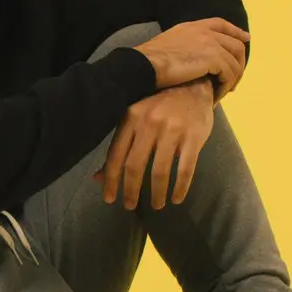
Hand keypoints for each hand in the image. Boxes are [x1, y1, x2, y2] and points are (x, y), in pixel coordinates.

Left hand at [92, 79, 215, 209]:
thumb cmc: (159, 105)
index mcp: (131, 118)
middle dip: (131, 190)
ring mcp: (173, 130)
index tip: (109, 199)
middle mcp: (149, 123)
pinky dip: (180, 188)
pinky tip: (176, 198)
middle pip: (135, 165)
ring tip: (157, 205)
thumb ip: (119, 146)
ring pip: (160, 170)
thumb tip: (98, 178)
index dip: (111, 180)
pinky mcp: (194, 137)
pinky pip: (185, 169)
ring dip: (157, 193)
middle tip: (130, 206)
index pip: (116, 155)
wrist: (193, 86)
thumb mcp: (135, 120)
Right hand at [133, 18, 249, 96]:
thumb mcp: (166, 45)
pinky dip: (225, 87)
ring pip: (235, 61)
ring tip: (225, 92)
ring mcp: (210, 43)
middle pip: (235, 43)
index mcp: (192, 26)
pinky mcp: (213, 58)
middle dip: (239, 61)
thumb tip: (187, 60)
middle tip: (234, 80)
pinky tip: (217, 97)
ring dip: (232, 79)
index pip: (220, 24)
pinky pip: (229, 74)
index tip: (246, 39)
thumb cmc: (147, 61)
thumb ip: (181, 47)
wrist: (144, 66)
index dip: (235, 31)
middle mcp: (204, 31)